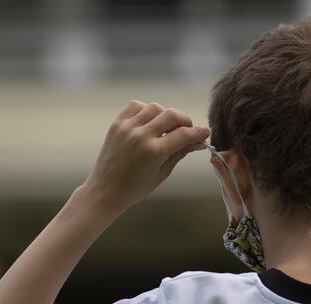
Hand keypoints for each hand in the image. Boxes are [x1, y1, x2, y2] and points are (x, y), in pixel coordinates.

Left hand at [82, 100, 209, 211]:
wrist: (106, 190)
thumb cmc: (136, 188)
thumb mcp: (162, 173)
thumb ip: (180, 153)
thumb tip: (198, 142)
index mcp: (154, 151)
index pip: (184, 134)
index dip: (198, 132)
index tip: (204, 133)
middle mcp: (141, 135)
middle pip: (172, 115)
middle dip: (185, 121)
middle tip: (188, 130)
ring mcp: (127, 127)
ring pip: (155, 107)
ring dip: (166, 115)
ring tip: (167, 127)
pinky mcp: (117, 124)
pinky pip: (136, 106)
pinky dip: (147, 110)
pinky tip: (150, 122)